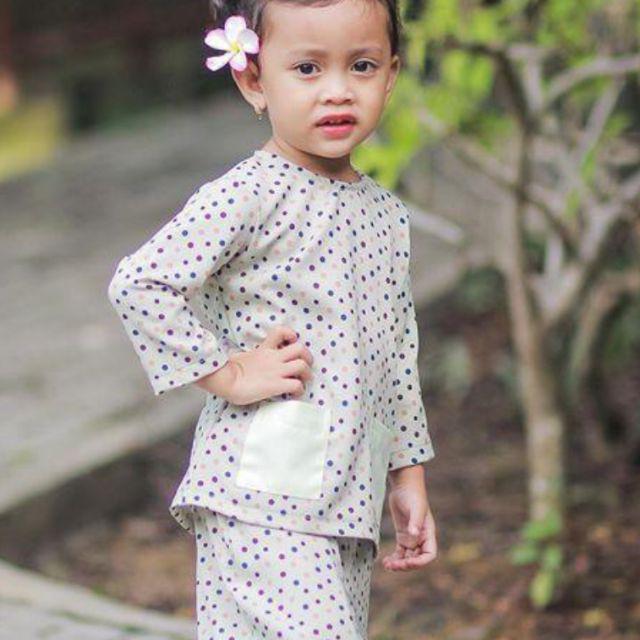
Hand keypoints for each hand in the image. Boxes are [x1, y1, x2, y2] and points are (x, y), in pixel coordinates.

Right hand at [197, 325, 313, 404]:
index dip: (290, 334)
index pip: (280, 331)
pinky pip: (297, 385)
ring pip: (302, 365)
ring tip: (303, 380)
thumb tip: (243, 359)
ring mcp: (276, 371)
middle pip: (300, 348)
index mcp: (264, 350)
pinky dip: (300, 390)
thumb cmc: (227, 373)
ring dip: (307, 374)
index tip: (292, 341)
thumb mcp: (240, 358)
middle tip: (305, 366)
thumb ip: (249, 356)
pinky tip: (295, 394)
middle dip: (307, 357)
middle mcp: (273, 358)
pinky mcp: (276, 385)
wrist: (224, 381)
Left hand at [382, 480, 437, 571]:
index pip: (429, 554)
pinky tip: (385, 561)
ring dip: (399, 564)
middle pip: (417, 559)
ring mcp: (411, 538)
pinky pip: (399, 552)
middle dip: (406, 565)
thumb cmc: (413, 495)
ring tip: (387, 565)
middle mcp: (421, 538)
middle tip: (393, 566)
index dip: (420, 562)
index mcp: (428, 533)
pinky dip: (394, 558)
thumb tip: (414, 534)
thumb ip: (415, 521)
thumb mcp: (415, 508)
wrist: (404, 485)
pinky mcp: (402, 535)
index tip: (407, 561)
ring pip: (407, 557)